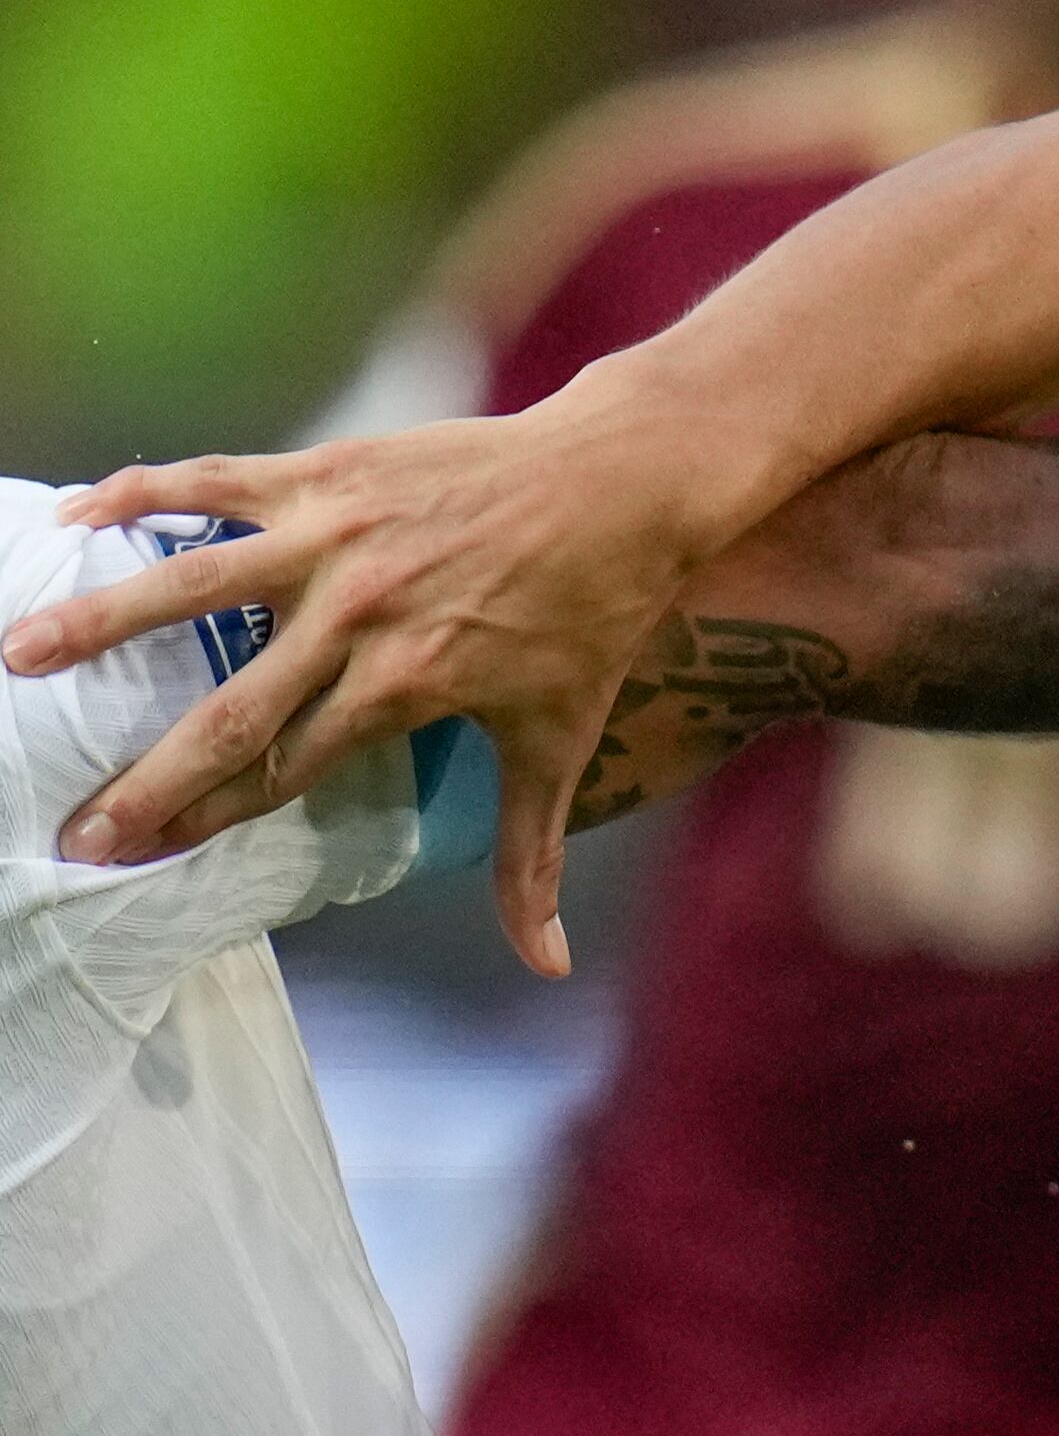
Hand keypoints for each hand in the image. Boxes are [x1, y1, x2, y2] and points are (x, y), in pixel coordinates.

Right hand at [1, 398, 723, 974]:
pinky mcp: (328, 473)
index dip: (208, 820)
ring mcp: (335, 541)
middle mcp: (356, 618)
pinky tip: (75, 514)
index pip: (284, 771)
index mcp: (403, 686)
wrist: (621, 487)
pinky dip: (142, 491)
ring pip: (190, 586)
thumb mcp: (561, 739)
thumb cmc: (593, 617)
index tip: (135, 858)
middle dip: (146, 774)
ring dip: (99, 621)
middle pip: (226, 710)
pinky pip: (215, 482)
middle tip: (71, 823)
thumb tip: (546, 962)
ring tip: (19, 655)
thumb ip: (532, 855)